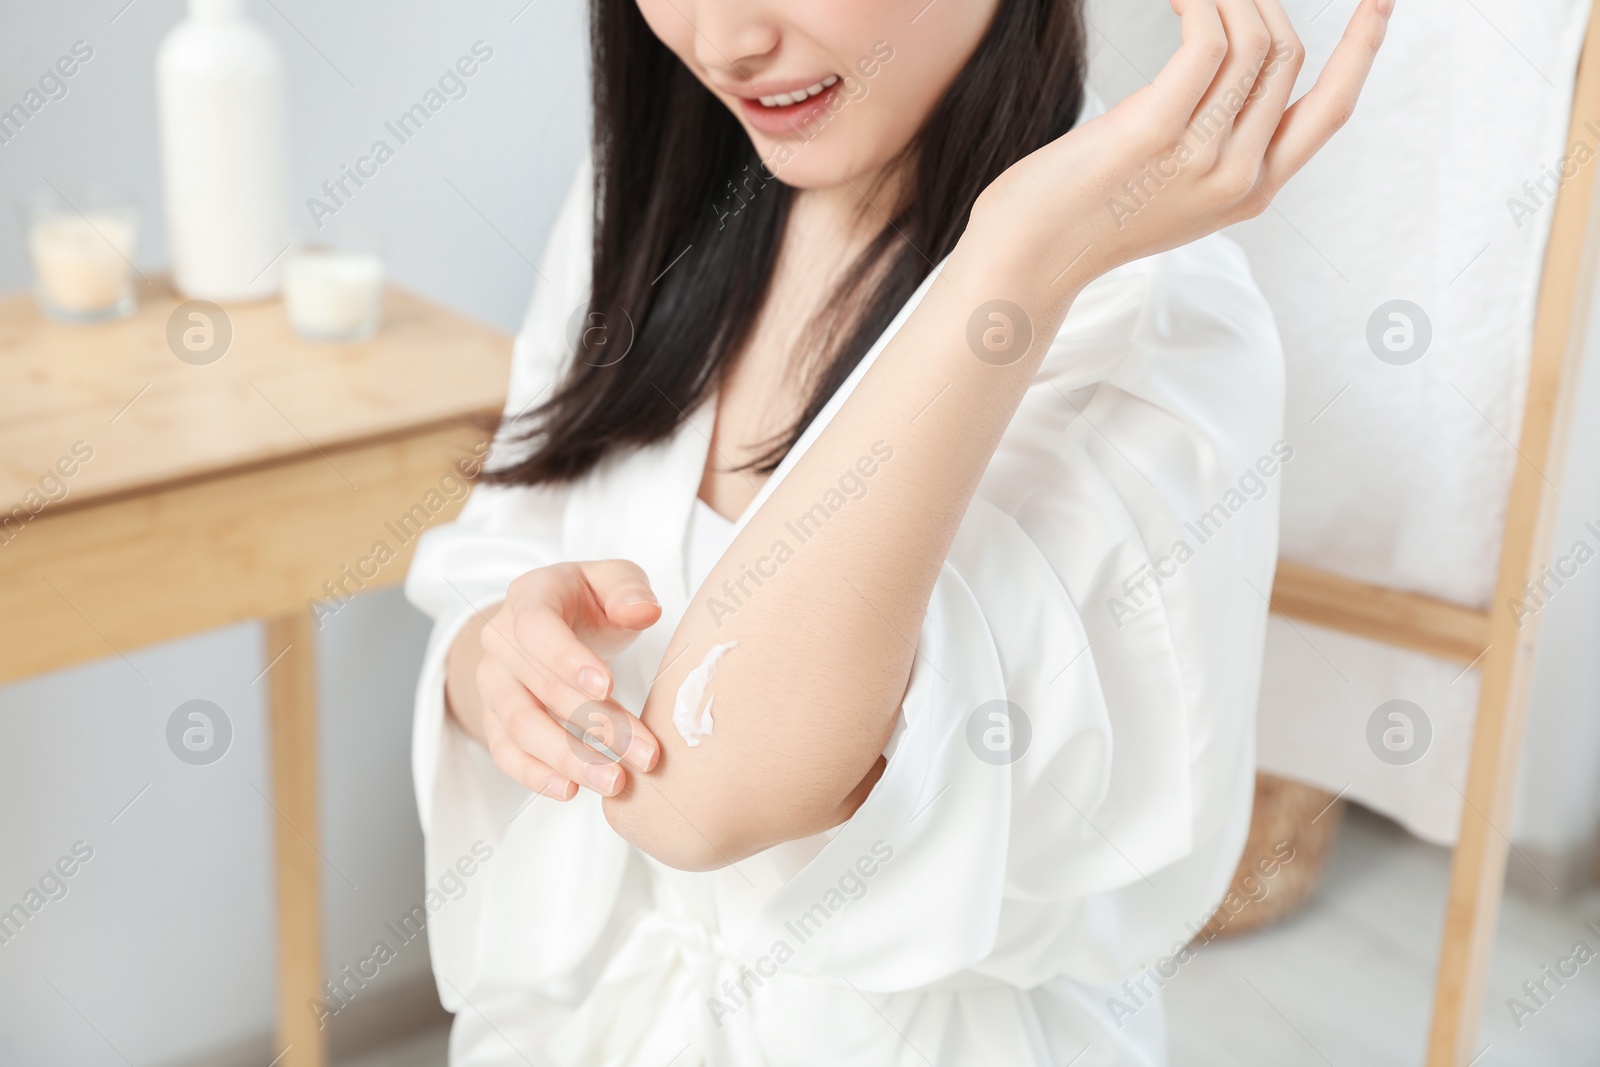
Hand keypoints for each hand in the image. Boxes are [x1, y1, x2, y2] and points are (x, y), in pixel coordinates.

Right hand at [472, 560, 662, 798]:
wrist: (553, 622)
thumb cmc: (589, 600)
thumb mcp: (613, 580)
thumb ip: (629, 590)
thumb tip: (644, 612)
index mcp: (528, 597)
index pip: (537, 628)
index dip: (568, 659)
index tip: (609, 687)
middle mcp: (500, 641)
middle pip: (538, 687)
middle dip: (594, 723)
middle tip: (643, 753)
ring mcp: (494, 684)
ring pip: (520, 727)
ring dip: (568, 759)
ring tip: (615, 782)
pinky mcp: (495, 719)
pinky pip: (506, 753)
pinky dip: (535, 775)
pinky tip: (572, 790)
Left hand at [969, 0, 1390, 294]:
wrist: (1028, 258)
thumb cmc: (1081, 217)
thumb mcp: (1166, 193)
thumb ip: (1209, 150)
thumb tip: (1221, 77)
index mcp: (1250, 193)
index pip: (1331, 110)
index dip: (1363, 50)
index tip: (1378, 3)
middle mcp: (1238, 177)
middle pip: (1289, 58)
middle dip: (1264, 4)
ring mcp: (1202, 156)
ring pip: (1254, 42)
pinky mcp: (1157, 131)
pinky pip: (1206, 39)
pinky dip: (1200, 2)